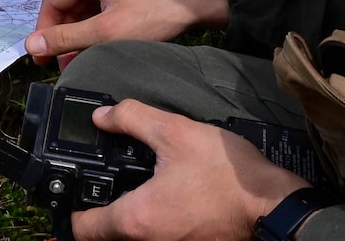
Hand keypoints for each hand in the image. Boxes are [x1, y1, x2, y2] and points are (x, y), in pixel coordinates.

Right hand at [25, 0, 228, 68]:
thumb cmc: (156, 12)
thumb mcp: (108, 31)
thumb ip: (68, 38)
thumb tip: (31, 44)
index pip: (53, 1)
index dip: (44, 32)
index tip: (41, 59)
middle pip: (70, 2)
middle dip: (65, 35)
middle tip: (63, 64)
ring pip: (88, 3)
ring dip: (82, 31)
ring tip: (81, 59)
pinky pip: (104, 0)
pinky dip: (99, 22)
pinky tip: (102, 43)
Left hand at [71, 101, 309, 240]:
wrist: (272, 205)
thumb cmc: (225, 174)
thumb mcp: (174, 132)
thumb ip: (132, 119)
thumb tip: (102, 116)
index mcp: (136, 220)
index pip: (83, 230)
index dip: (71, 209)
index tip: (73, 187)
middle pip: (105, 237)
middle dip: (97, 212)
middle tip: (98, 182)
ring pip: (131, 238)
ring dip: (124, 217)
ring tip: (128, 182)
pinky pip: (156, 236)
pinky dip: (149, 221)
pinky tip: (158, 192)